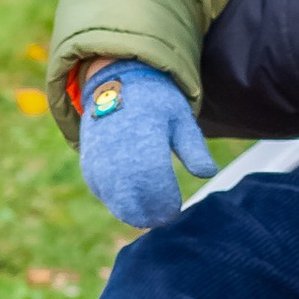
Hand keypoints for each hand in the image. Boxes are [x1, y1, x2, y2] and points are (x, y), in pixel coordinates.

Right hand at [77, 61, 215, 230]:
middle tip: (164, 216)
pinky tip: (132, 200)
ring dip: (133, 211)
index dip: (167, 203)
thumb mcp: (181, 119)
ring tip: (150, 213)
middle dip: (150, 214)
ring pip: (115, 200)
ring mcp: (99, 160)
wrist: (117, 81)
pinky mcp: (88, 164)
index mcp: (145, 142)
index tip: (176, 208)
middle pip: (132, 200)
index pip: (156, 186)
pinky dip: (117, 200)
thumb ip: (194, 148)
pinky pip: (102, 192)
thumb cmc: (156, 102)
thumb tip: (209, 173)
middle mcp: (118, 154)